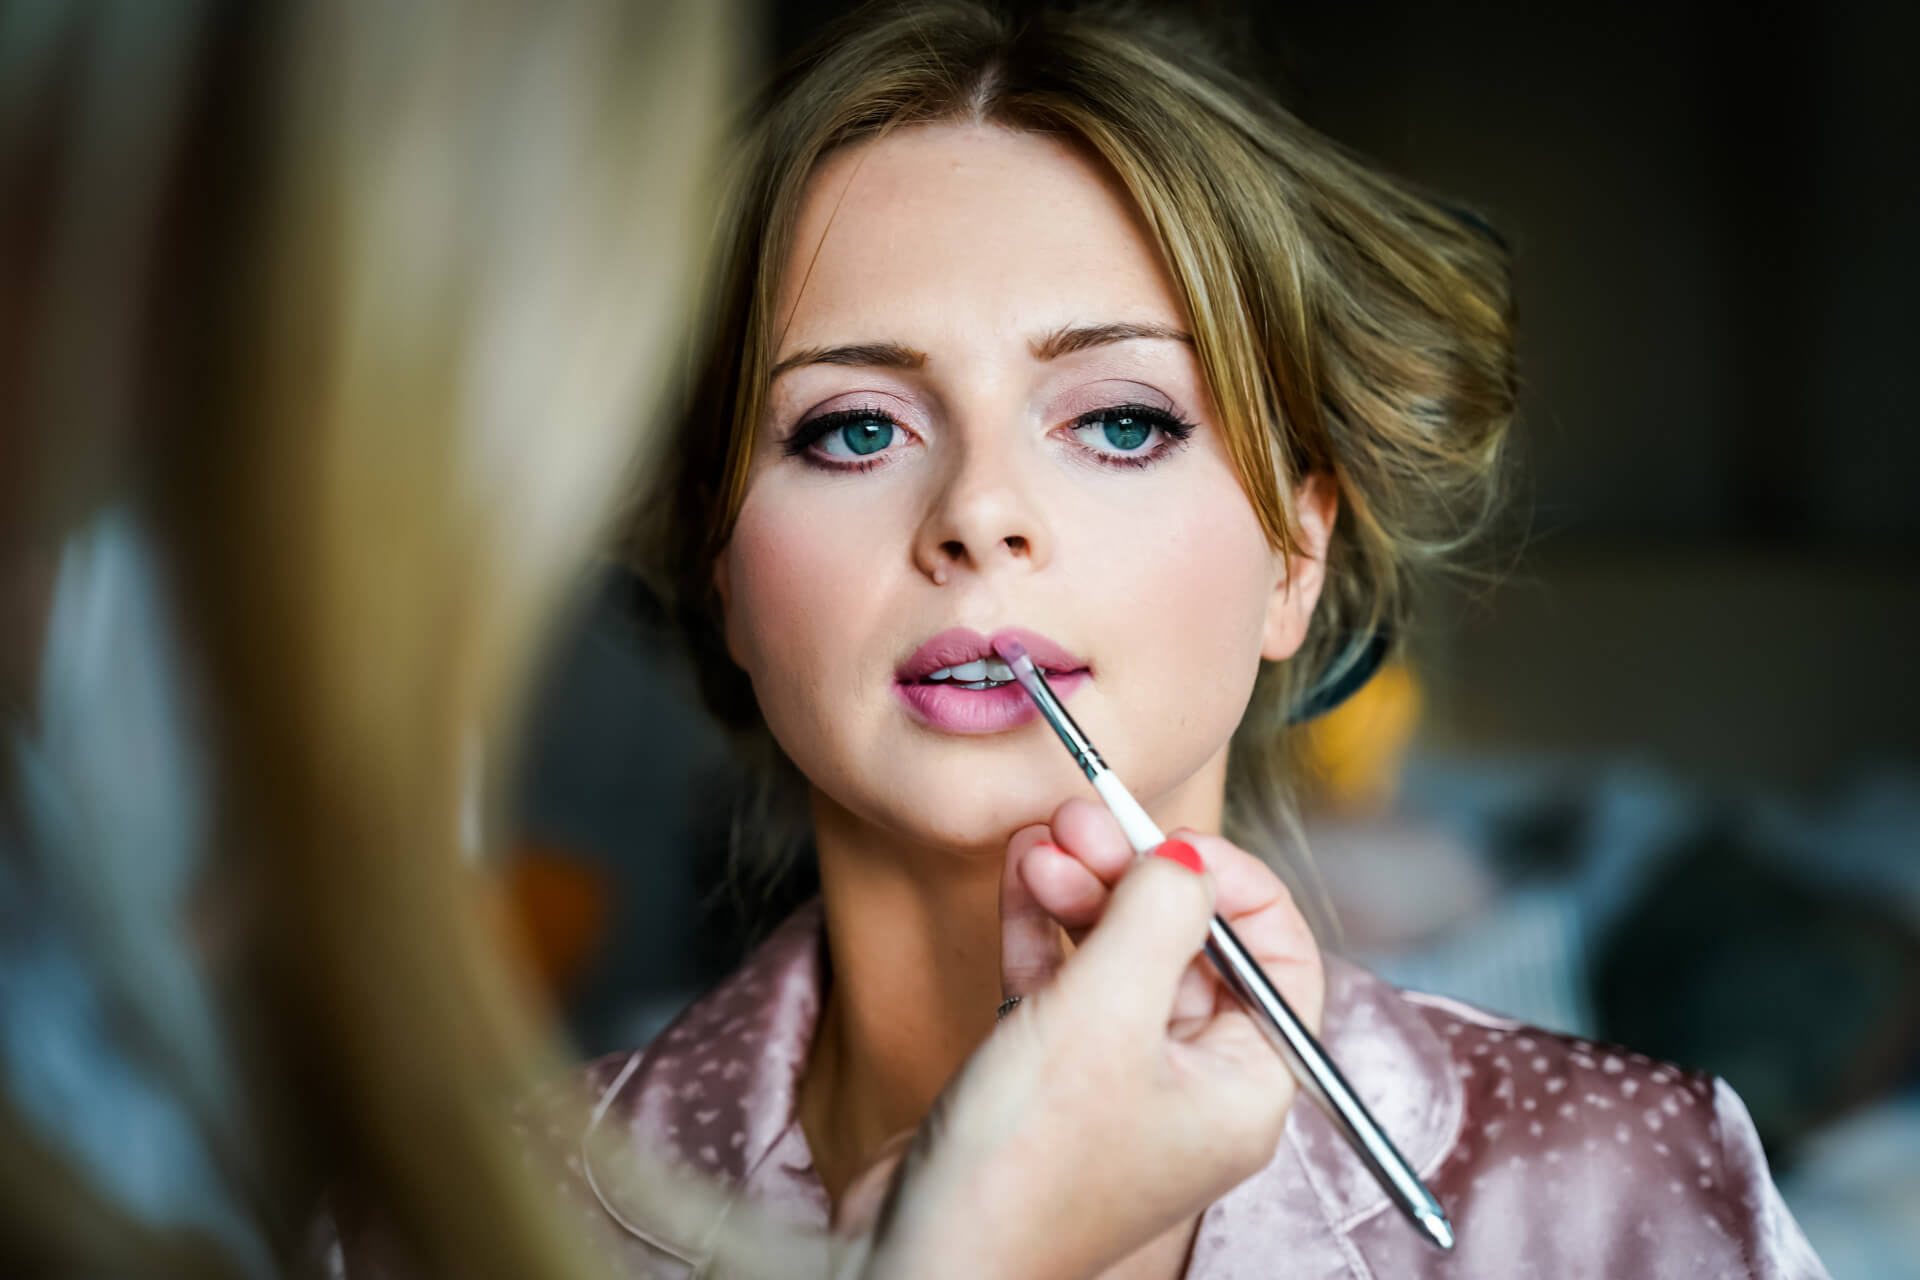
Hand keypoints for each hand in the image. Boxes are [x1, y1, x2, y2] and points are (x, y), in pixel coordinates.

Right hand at [836, 799, 1323, 1279]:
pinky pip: (1063, 981)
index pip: (1276, 955)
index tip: (1165, 839)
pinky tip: (1019, 880)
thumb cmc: (1025, 1166)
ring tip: (1037, 845)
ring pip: (1118, 955)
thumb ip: (1158, 917)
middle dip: (1133, 873)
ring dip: (1080, 890)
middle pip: (1188, 944)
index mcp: (1244, 1088)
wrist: (917, 1259)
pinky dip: (1041, 927)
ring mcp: (1118, 1082)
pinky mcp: (1049, 1079)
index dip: (1228, 883)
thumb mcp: (1106, 1016)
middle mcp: (1192, 1086)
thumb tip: (1186, 856)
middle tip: (1080, 823)